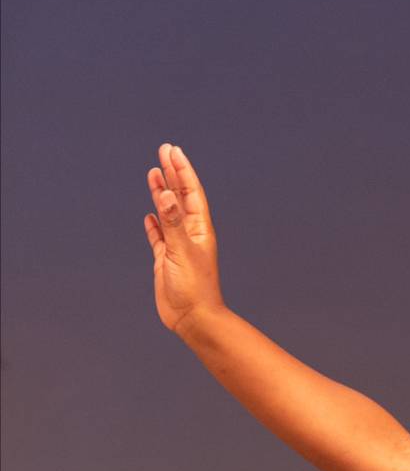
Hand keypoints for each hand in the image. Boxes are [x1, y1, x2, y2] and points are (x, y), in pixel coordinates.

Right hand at [144, 143, 223, 335]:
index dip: (182, 170)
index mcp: (199, 229)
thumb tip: (166, 194)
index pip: (190, 192)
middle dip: (172, 173)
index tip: (172, 150)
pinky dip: (153, 224)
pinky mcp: (165, 261)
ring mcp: (177, 247)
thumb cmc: (193, 288)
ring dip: (160, 192)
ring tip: (153, 173)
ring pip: (167, 213)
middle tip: (163, 150)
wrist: (193, 320)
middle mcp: (190, 234)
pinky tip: (149, 215)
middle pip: (179, 197)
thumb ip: (172, 223)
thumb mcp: (181, 252)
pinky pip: (158, 237)